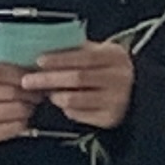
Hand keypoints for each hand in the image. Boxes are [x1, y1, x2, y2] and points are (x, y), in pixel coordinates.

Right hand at [0, 58, 38, 149]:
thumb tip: (33, 69)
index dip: (20, 74)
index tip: (32, 76)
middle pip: (9, 92)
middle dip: (30, 92)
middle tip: (37, 92)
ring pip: (16, 109)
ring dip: (29, 107)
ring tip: (29, 104)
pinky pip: (15, 127)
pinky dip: (23, 121)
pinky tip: (20, 117)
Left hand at [21, 39, 135, 131]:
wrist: (137, 94)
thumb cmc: (108, 69)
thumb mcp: (100, 53)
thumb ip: (77, 49)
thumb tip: (44, 45)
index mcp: (115, 57)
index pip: (84, 57)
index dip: (60, 59)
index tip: (39, 61)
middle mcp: (119, 79)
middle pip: (77, 78)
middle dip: (49, 79)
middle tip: (27, 81)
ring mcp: (116, 100)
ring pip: (75, 99)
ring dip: (55, 95)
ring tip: (46, 92)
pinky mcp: (110, 118)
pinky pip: (79, 115)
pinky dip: (66, 109)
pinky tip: (61, 102)